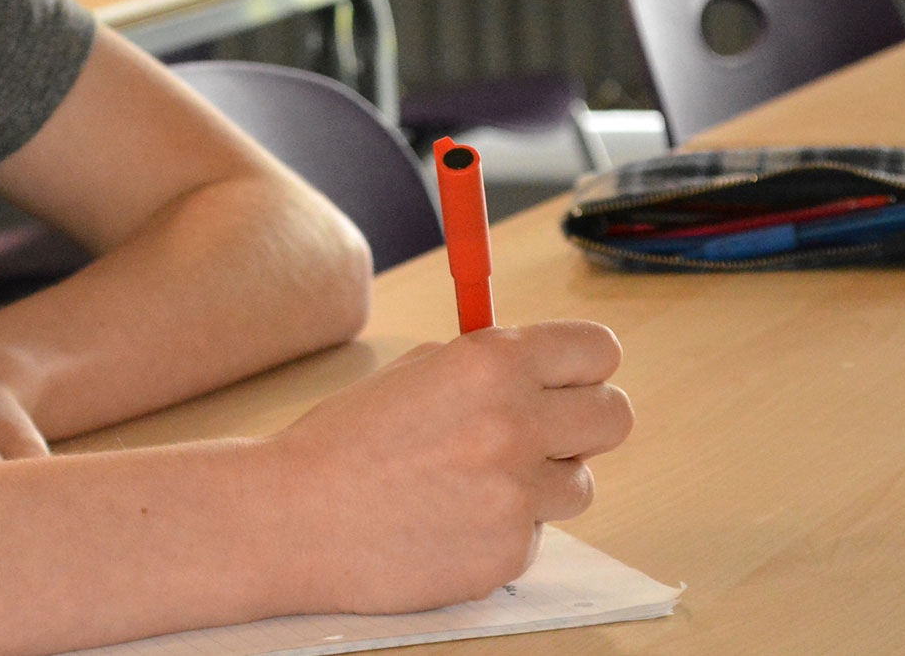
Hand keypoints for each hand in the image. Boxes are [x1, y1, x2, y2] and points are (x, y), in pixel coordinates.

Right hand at [265, 321, 632, 614]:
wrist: (289, 518)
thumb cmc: (343, 444)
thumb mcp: (416, 374)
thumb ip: (487, 368)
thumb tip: (548, 375)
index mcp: (492, 362)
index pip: (598, 351)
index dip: (585, 368)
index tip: (571, 382)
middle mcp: (515, 423)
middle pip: (616, 417)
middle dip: (586, 426)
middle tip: (546, 437)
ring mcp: (515, 495)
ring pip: (580, 486)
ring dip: (541, 486)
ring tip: (474, 486)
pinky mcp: (506, 554)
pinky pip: (534, 538)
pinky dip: (500, 534)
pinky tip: (447, 525)